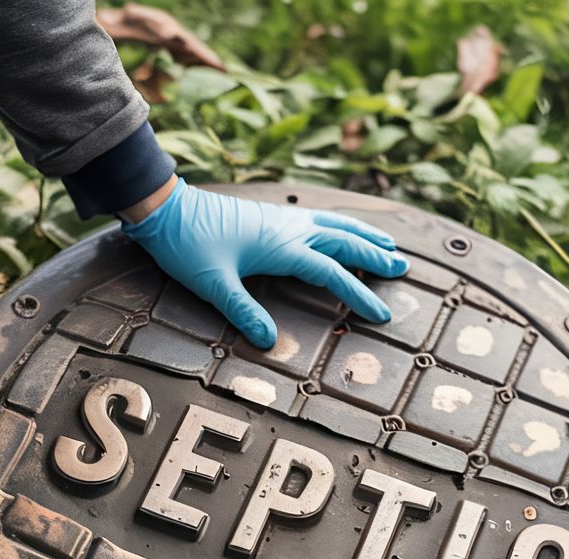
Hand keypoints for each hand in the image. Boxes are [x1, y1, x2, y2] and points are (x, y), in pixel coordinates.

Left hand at [123, 178, 408, 348]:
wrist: (167, 208)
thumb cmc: (187, 245)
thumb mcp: (212, 284)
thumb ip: (242, 312)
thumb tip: (269, 342)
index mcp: (282, 246)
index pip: (331, 273)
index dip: (359, 294)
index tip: (381, 313)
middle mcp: (290, 228)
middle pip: (344, 241)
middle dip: (375, 256)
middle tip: (402, 269)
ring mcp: (282, 217)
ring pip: (335, 224)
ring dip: (363, 234)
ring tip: (387, 243)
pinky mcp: (272, 214)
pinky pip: (319, 217)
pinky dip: (340, 223)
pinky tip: (342, 228)